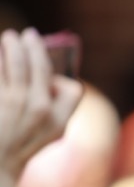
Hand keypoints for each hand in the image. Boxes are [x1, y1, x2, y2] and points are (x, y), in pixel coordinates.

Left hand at [0, 28, 83, 181]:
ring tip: (9, 37)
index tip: (49, 75)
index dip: (61, 81)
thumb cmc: (19, 151)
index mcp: (59, 121)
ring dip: (12, 46)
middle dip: (34, 47)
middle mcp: (39, 109)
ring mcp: (13, 104)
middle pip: (41, 67)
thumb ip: (55, 110)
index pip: (72, 90)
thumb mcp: (48, 136)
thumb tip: (46, 77)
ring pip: (16, 64)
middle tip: (27, 34)